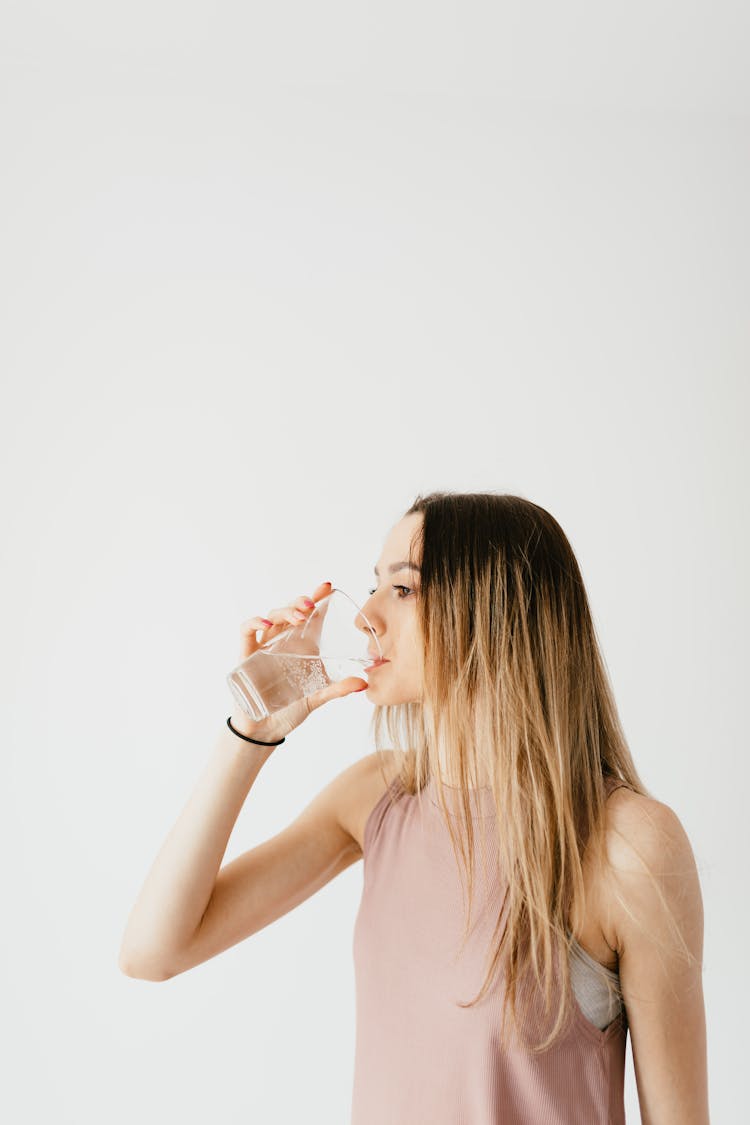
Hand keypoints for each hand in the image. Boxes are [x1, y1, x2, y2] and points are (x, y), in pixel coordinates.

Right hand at [230, 581, 367, 743]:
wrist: (265, 730)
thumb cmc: (289, 709)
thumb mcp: (317, 697)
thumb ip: (338, 689)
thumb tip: (364, 683)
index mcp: (302, 646)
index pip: (309, 615)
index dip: (317, 598)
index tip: (327, 586)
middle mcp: (283, 642)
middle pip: (290, 611)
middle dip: (301, 602)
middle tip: (312, 604)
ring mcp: (264, 646)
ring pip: (272, 616)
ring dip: (285, 611)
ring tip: (299, 616)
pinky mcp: (246, 655)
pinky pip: (246, 631)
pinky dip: (255, 622)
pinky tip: (267, 624)